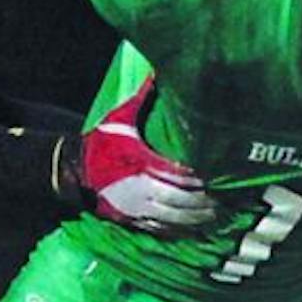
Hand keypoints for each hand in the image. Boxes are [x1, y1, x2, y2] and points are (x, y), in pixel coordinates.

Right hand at [57, 78, 216, 234]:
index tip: (220, 174)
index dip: (202, 177)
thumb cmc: (100, 143)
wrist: (74, 172)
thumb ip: (142, 98)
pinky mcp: (134, 220)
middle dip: (207, 201)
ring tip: (218, 213)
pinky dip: (183, 229)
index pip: (181, 174)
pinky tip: (196, 227)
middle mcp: (144, 190)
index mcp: (143, 164)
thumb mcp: (120, 118)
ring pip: (177, 218)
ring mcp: (139, 209)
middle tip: (227, 197)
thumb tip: (157, 72)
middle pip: (185, 200)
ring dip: (199, 217)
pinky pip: (164, 229)